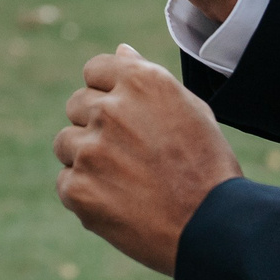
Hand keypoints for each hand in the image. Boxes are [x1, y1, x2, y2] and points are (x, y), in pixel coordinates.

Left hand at [54, 45, 240, 275]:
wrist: (214, 228)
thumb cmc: (208, 168)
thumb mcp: (190, 110)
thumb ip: (148, 77)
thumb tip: (120, 50)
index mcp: (141, 81)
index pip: (94, 70)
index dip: (108, 93)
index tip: (123, 117)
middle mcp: (110, 108)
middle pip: (77, 105)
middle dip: (96, 126)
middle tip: (130, 156)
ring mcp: (90, 148)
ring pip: (66, 143)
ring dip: (86, 159)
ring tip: (125, 182)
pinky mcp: (78, 187)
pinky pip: (65, 182)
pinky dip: (85, 194)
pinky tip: (118, 204)